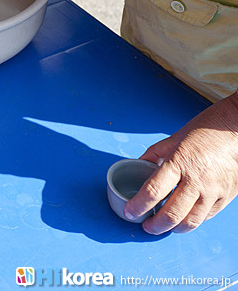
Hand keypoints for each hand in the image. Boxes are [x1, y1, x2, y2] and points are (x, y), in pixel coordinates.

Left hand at [124, 92, 237, 233]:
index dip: (138, 206)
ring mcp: (213, 191)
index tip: (130, 212)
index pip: (153, 192)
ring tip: (163, 226)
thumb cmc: (204, 131)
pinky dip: (192, 221)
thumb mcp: (173, 139)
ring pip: (191, 221)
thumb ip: (154, 155)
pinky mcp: (226, 197)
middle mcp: (197, 180)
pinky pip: (206, 217)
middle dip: (155, 226)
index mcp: (179, 163)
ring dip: (173, 229)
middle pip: (172, 214)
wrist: (234, 129)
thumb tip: (137, 165)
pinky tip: (183, 218)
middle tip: (146, 226)